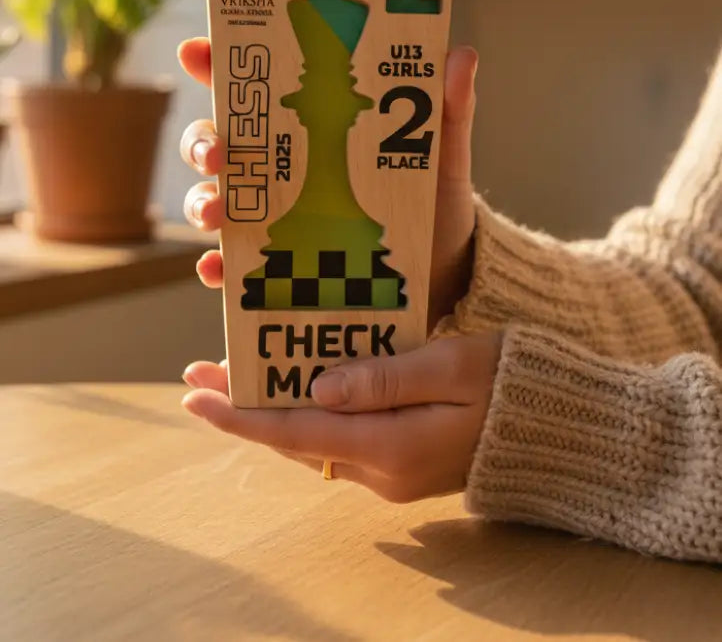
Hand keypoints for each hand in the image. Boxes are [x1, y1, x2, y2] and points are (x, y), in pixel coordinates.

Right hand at [177, 37, 477, 329]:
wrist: (448, 276)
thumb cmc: (439, 204)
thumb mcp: (443, 155)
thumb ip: (449, 108)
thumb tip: (460, 55)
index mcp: (315, 128)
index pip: (257, 89)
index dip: (219, 66)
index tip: (197, 53)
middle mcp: (285, 168)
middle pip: (221, 142)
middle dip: (202, 142)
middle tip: (216, 153)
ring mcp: (277, 217)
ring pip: (216, 200)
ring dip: (202, 202)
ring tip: (215, 214)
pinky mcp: (281, 266)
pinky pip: (235, 266)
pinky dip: (218, 268)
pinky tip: (218, 271)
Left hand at [182, 331, 501, 501]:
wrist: (558, 429)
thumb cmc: (510, 383)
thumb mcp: (449, 365)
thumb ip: (382, 378)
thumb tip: (316, 387)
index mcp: (392, 446)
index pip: (296, 432)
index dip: (240, 416)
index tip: (194, 396)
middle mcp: (383, 471)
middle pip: (295, 441)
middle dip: (244, 411)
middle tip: (198, 376)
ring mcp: (392, 474)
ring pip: (313, 444)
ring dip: (272, 413)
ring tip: (234, 376)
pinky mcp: (402, 466)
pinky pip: (340, 443)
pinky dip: (309, 418)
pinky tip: (296, 388)